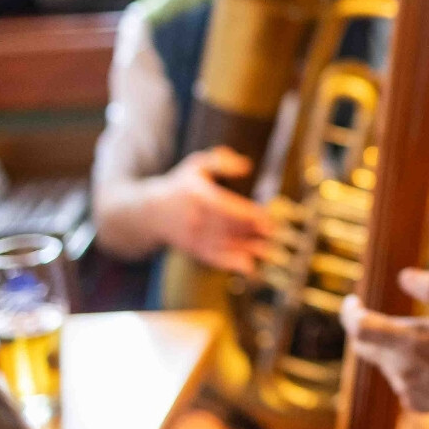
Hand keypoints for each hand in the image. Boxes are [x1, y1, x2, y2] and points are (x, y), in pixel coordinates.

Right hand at [153, 146, 274, 274]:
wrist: (150, 213)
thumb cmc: (181, 186)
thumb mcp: (197, 166)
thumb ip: (220, 161)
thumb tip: (246, 166)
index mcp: (197, 195)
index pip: (226, 206)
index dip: (249, 214)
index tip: (268, 217)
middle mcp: (194, 218)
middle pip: (229, 227)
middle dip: (254, 232)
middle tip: (277, 234)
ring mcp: (193, 237)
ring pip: (225, 245)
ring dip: (249, 250)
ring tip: (272, 251)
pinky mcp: (193, 251)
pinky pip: (215, 259)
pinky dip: (232, 264)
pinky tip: (250, 267)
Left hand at [339, 268, 428, 428]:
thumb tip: (405, 276)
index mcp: (407, 341)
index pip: (358, 327)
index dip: (350, 312)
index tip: (352, 301)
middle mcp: (399, 368)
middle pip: (364, 346)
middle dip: (367, 328)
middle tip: (377, 316)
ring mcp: (406, 388)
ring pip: (386, 362)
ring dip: (395, 348)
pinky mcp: (415, 403)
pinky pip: (404, 380)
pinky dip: (412, 368)